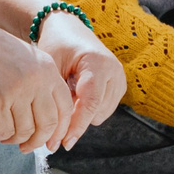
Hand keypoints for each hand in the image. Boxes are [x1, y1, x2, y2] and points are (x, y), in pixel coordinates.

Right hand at [0, 17, 71, 152]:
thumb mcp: (28, 59)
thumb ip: (42, 83)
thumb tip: (48, 121)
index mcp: (48, 69)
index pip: (65, 108)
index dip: (60, 130)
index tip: (51, 141)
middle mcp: (36, 81)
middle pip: (48, 124)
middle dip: (37, 141)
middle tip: (27, 147)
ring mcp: (17, 92)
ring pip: (25, 131)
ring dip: (15, 139)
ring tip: (5, 136)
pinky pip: (5, 131)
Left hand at [36, 14, 126, 147]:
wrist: (69, 29)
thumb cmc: (57, 45)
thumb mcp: (52, 68)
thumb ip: (57, 98)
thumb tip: (56, 135)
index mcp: (98, 62)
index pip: (90, 102)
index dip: (77, 125)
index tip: (63, 143)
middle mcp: (115, 71)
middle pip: (96, 112)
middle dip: (75, 123)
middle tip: (53, 129)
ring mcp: (120, 79)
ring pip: (100, 114)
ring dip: (81, 115)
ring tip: (66, 97)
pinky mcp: (119, 86)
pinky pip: (103, 110)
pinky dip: (88, 109)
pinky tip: (76, 96)